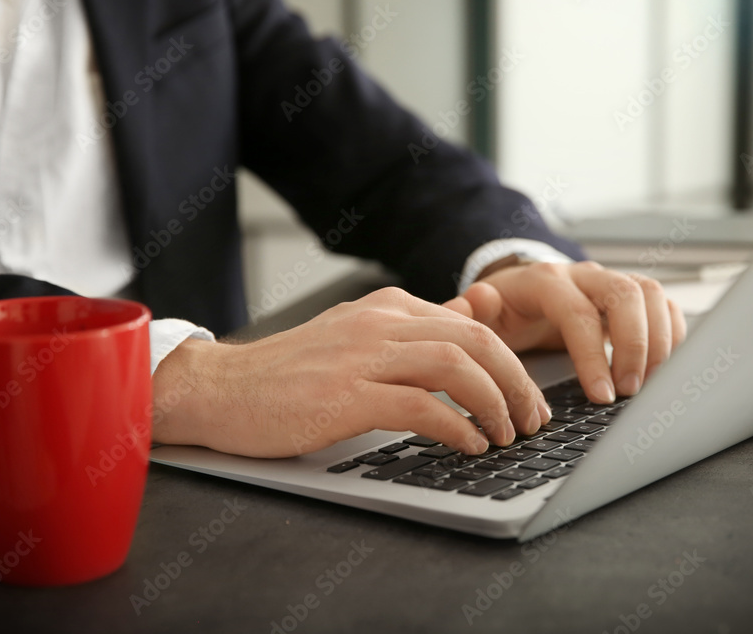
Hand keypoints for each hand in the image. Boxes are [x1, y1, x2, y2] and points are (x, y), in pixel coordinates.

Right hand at [151, 287, 550, 457]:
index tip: (526, 397)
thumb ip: (418, 326)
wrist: (220, 389)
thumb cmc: (289, 372)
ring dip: (494, 404)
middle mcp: (379, 322)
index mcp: (387, 307)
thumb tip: (476, 309)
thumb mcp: (359, 336)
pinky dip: (456, 427)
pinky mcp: (344, 396)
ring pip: (456, 366)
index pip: (472, 325)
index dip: (511, 362)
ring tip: (507, 435)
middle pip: (475, 340)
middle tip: (532, 419)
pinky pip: (420, 406)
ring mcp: (361, 357)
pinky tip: (469, 445)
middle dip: (517, 383)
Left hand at [442, 261, 686, 403]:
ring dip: (657, 340)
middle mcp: (581, 274)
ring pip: (648, 294)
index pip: (576, 312)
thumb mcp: (479, 316)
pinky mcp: (629, 294)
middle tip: (630, 392)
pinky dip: (671, 333)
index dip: (593, 355)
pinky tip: (664, 367)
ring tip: (649, 385)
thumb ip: (471, 312)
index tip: (601, 396)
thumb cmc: (501, 312)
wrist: (517, 295)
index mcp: (542, 280)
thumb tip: (474, 300)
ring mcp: (608, 281)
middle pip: (624, 294)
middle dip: (634, 346)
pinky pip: (662, 303)